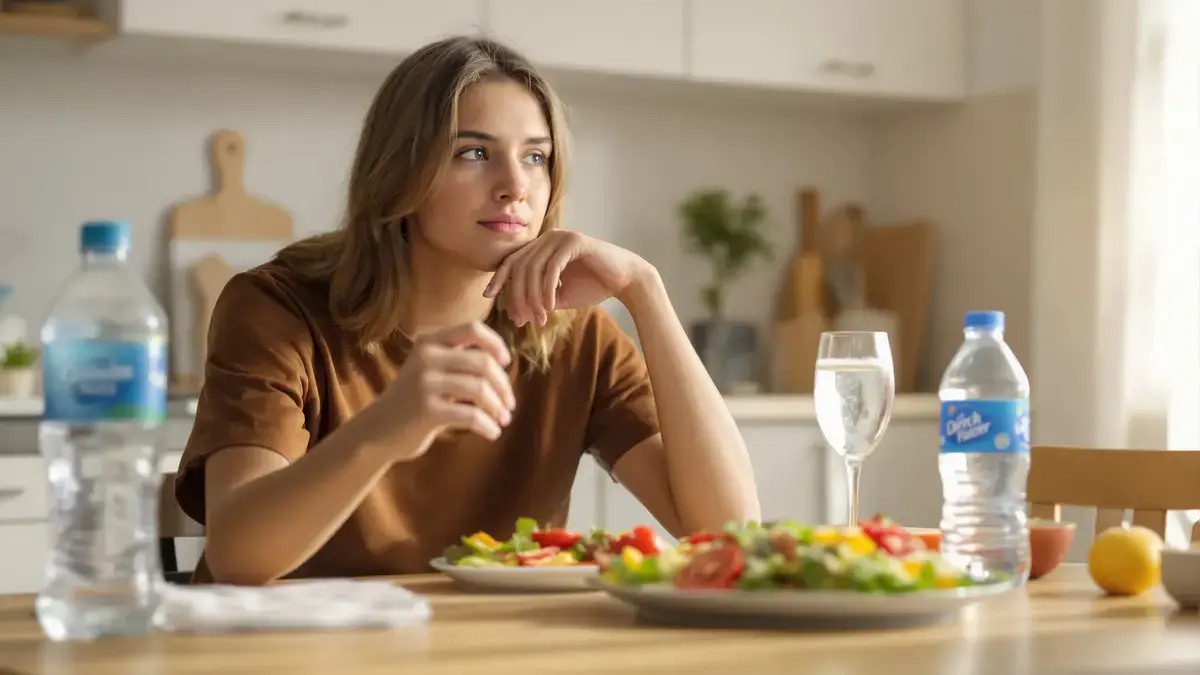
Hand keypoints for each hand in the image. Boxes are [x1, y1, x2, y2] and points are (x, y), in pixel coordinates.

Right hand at [365, 322, 515, 460]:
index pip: (473, 328)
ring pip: (480, 389)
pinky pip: (471, 416)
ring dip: (498, 407)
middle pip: (483, 362)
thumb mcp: (430, 370)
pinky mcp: (427, 411)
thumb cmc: (414, 401)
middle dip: (503, 385)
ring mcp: (425, 383)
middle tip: (509, 405)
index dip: (496, 344)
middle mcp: (426, 357)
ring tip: (503, 420)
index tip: (505, 363)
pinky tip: (492, 433)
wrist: (377, 431)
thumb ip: (458, 361)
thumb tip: (502, 363)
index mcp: (429, 342)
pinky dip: (488, 426)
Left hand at [483, 230, 651, 326]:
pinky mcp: (574, 242)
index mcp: (542, 247)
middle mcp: (548, 237)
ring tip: (538, 319)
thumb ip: (538, 298)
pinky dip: (547, 291)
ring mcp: (561, 237)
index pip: (512, 260)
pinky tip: (549, 308)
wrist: (626, 281)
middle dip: (516, 296)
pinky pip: (551, 269)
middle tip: (521, 320)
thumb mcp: (559, 296)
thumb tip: (514, 310)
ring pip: (532, 269)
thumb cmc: (594, 287)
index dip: (499, 278)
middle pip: (519, 267)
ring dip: (532, 298)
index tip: (488, 296)